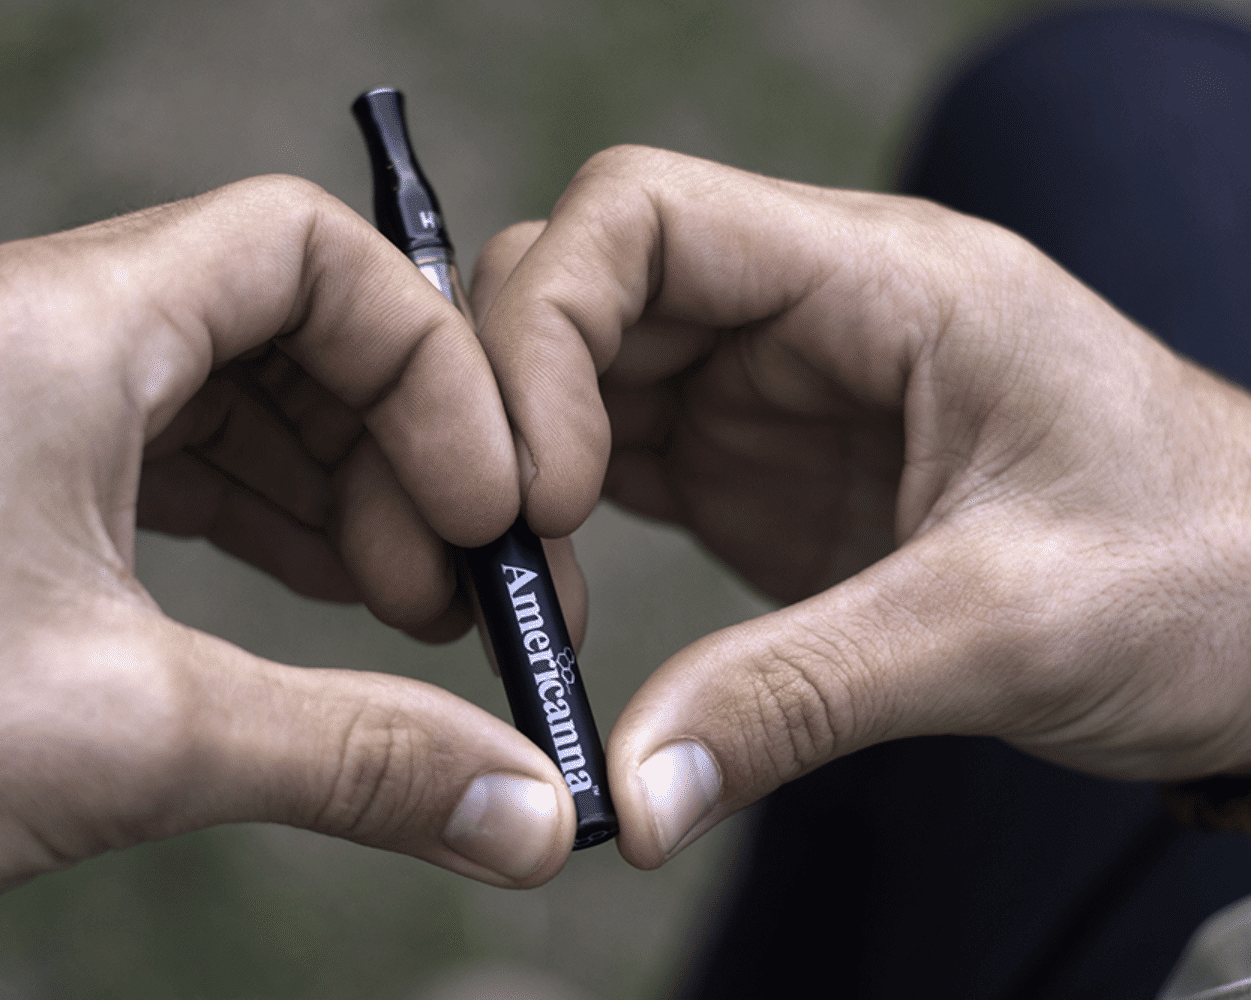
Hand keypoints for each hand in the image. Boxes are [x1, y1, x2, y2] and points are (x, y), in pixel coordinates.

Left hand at [0, 177, 578, 964]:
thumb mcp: (127, 736)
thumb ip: (353, 755)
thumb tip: (517, 804)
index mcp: (60, 325)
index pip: (307, 253)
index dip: (427, 365)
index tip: (482, 498)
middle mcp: (21, 328)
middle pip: (274, 321)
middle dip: (385, 445)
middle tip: (450, 579)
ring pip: (211, 391)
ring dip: (320, 486)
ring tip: (396, 603)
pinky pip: (144, 452)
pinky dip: (241, 514)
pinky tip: (297, 594)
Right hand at [470, 146, 1250, 869]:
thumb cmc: (1204, 577)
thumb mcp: (1006, 630)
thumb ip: (802, 700)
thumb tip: (633, 793)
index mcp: (883, 280)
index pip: (646, 216)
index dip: (551, 323)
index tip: (537, 481)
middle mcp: (811, 314)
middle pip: (585, 286)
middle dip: (505, 401)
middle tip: (492, 548)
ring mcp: (777, 392)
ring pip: (580, 375)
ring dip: (518, 470)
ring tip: (506, 592)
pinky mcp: (760, 472)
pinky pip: (615, 462)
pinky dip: (556, 525)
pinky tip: (548, 599)